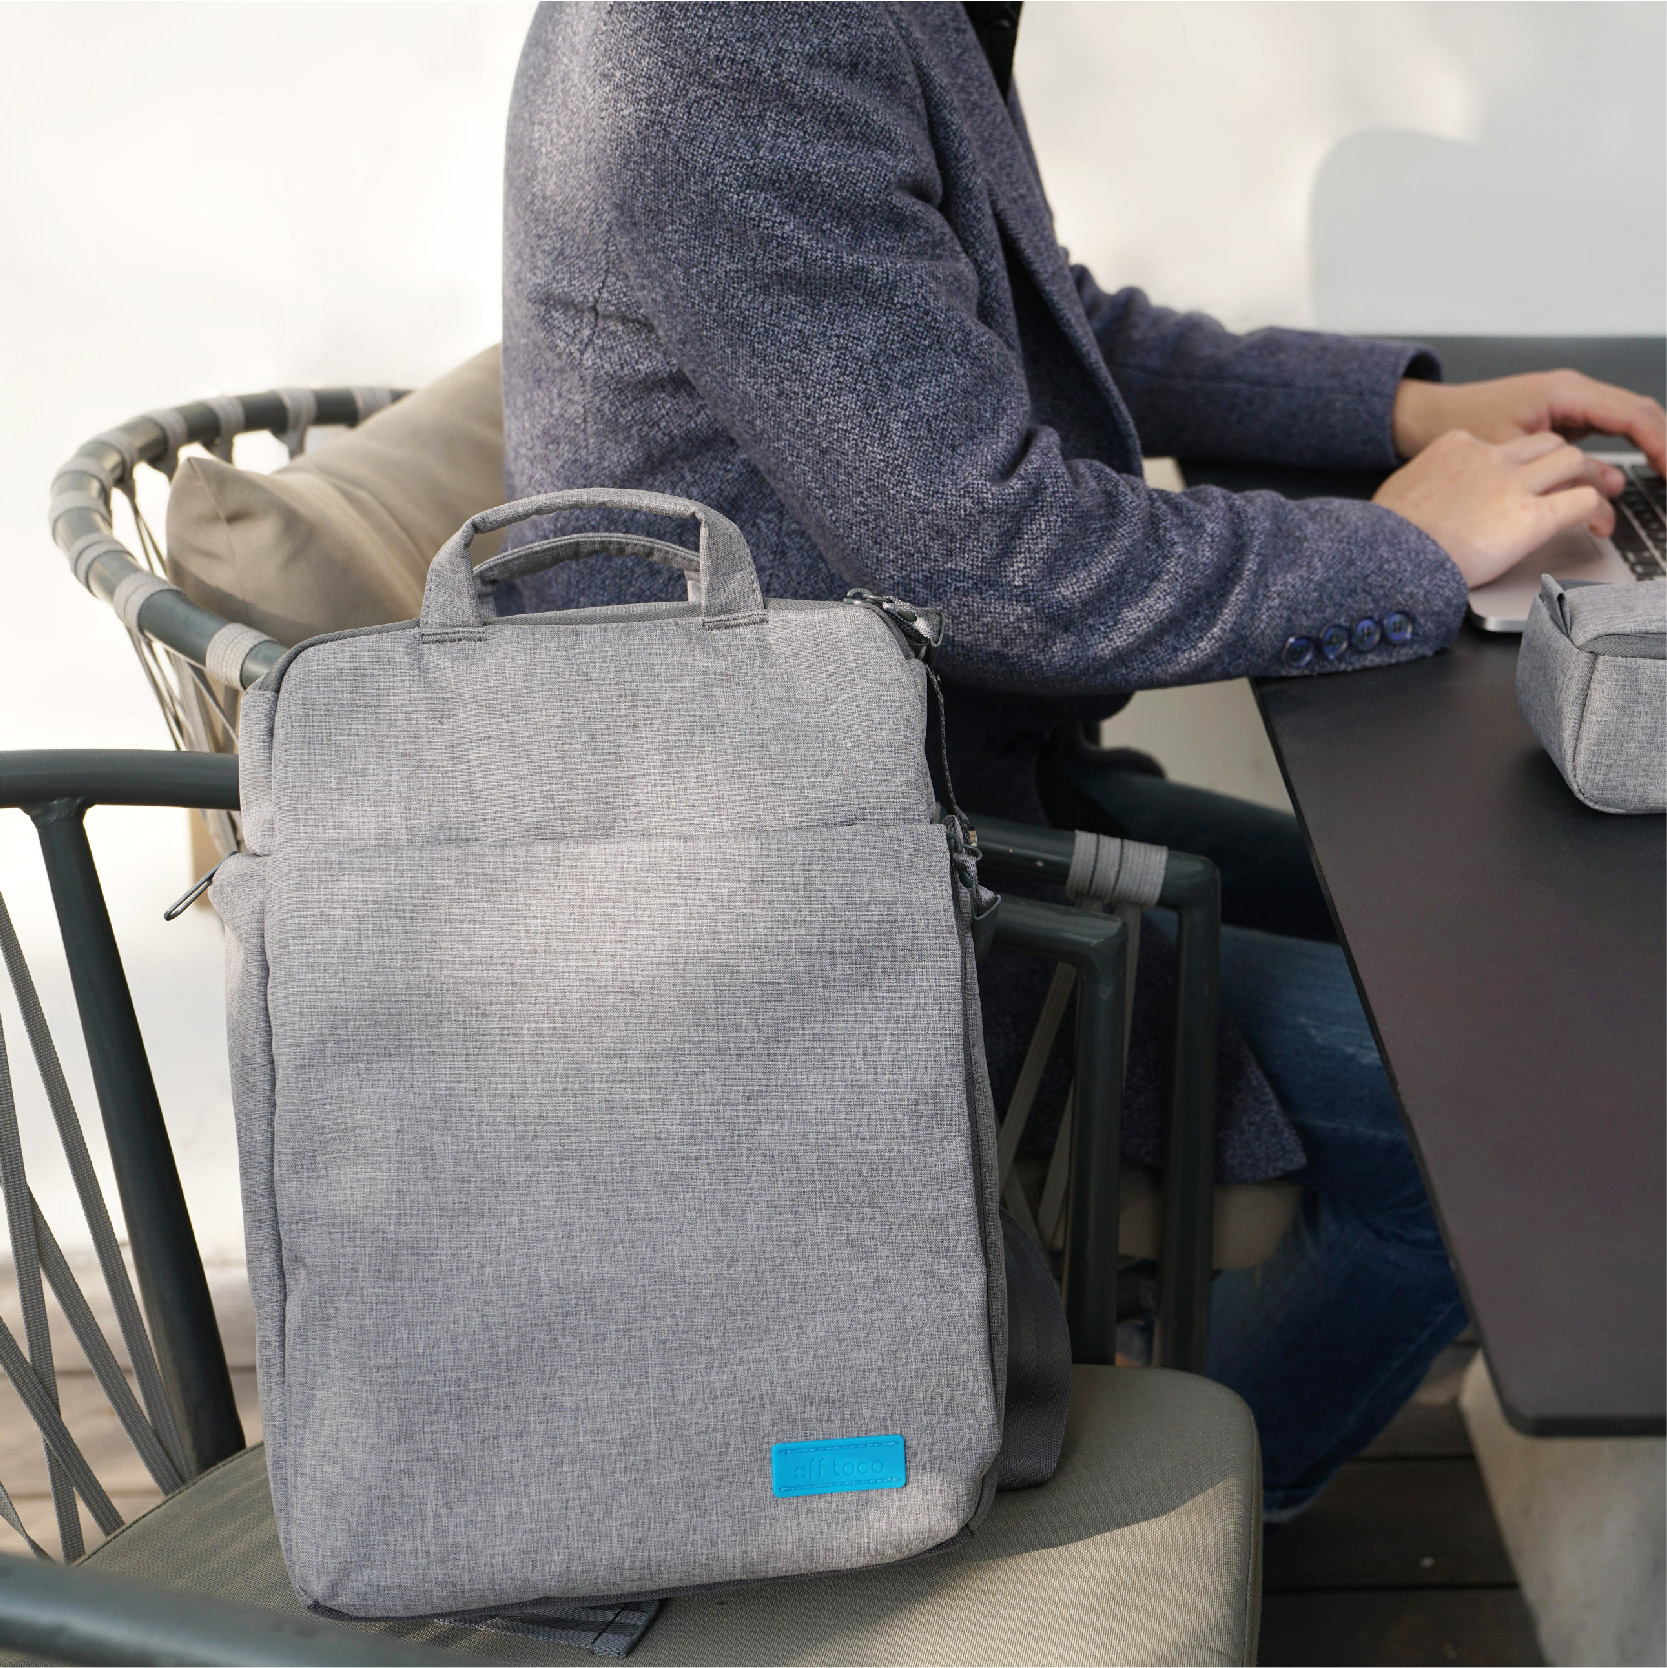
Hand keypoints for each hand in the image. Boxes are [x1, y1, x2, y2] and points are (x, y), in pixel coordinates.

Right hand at [1373, 430, 1616, 588]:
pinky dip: (1599, 510)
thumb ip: (1423, 485)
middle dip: (1563, 460)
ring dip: (1590, 477)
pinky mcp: (1533, 516)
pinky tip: (1599, 524)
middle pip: (1545, 442)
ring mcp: (1514, 484)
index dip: (1516, 462)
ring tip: (1597, 496)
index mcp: (1455, 447)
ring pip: (1574, 460)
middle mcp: (1490, 457)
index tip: (1519, 480)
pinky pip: (1583, 501)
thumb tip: (1421, 501)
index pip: (1500, 444)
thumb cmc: (1386, 534)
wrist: (1389, 554)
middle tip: (1571, 480)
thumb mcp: (1399, 491)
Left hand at [1393, 371, 1665, 476]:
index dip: (1660, 444)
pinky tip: (1638, 470)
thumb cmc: (1459, 425)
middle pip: (1639, 413)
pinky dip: (1628, 445)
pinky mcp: (1562, 415)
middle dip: (1665, 443)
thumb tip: (1610, 485)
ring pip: (1627, 419)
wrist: (1427, 416)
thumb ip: (1560, 470)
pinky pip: (1608, 426)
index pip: (1631, 416)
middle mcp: (1572, 390)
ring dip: (1652, 443)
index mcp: (1563, 392)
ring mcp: (1569, 401)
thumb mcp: (1509, 453)